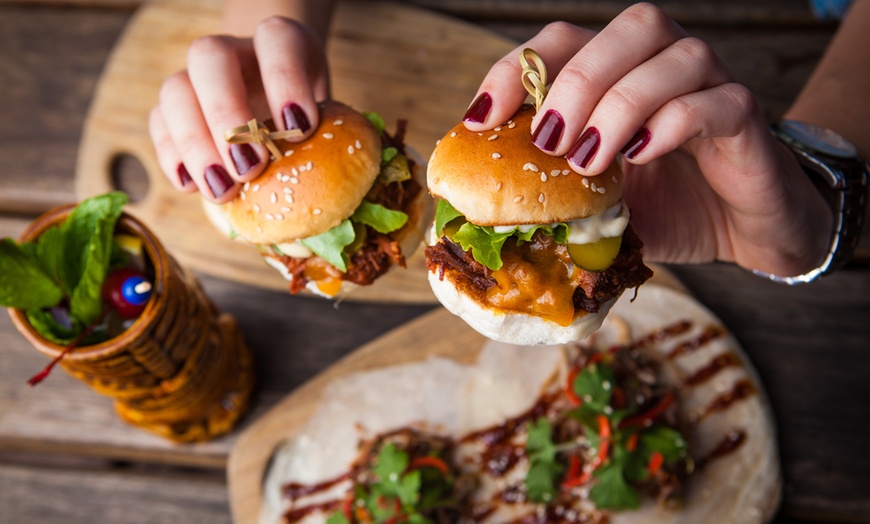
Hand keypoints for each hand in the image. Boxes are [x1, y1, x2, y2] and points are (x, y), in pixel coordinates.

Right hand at [149, 16, 328, 202]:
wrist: (278, 94)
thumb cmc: (309, 113)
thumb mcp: (331, 116)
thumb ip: (335, 147)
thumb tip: (343, 217)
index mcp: (280, 41)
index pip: (276, 39)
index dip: (285, 79)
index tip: (300, 127)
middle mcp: (233, 51)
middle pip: (210, 59)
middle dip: (228, 116)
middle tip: (251, 168)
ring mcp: (197, 76)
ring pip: (175, 90)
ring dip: (194, 144)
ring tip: (222, 190)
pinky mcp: (174, 106)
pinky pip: (158, 122)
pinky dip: (171, 155)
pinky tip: (191, 187)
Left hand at [463, 3, 830, 277]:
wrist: (741, 232)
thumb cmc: (664, 205)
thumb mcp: (595, 197)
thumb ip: (552, 187)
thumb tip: (484, 203)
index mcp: (621, 73)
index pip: (565, 39)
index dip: (519, 68)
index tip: (482, 119)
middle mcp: (667, 63)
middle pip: (630, 28)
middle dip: (578, 81)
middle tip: (551, 141)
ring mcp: (712, 85)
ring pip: (675, 58)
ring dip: (621, 106)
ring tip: (591, 161)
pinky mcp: (745, 120)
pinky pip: (716, 101)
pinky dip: (673, 124)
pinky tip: (642, 157)